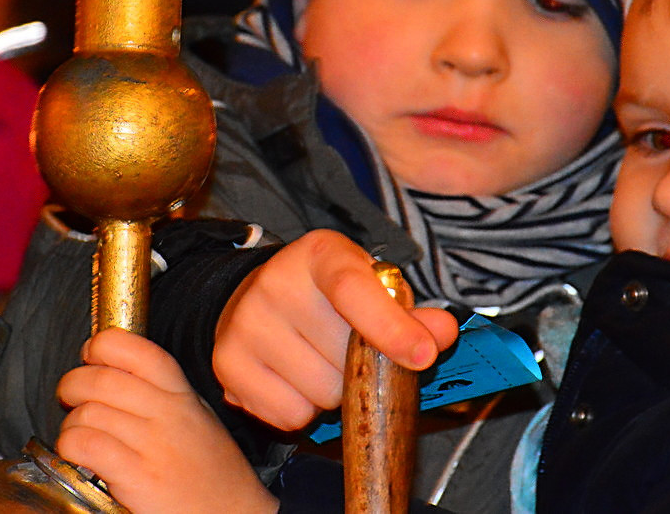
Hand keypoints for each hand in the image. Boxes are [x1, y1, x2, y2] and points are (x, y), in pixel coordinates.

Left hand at [56, 328, 276, 513]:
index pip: (137, 350)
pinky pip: (87, 444)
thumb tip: (112, 370)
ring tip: (78, 435)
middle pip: (102, 378)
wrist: (233, 513)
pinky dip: (70, 446)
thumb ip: (163, 393)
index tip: (90, 356)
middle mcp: (168, 413)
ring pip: (88, 412)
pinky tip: (79, 455)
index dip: (102, 346)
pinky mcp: (138, 476)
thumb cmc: (213, 472)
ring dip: (71, 423)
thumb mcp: (197, 417)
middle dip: (72, 384)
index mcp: (181, 394)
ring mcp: (154, 444)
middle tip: (70, 396)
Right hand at [213, 229, 457, 429]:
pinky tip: (294, 378)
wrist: (254, 297)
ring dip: (333, 392)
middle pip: (344, 358)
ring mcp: (246, 324)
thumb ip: (412, 312)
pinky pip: (289, 415)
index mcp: (320, 254)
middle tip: (351, 349)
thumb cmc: (327, 296)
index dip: (392, 328)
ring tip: (320, 360)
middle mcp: (275, 282)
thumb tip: (443, 333)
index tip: (423, 356)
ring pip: (320, 394)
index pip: (353, 291)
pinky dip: (303, 409)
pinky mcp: (226, 364)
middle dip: (361, 367)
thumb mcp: (372, 287)